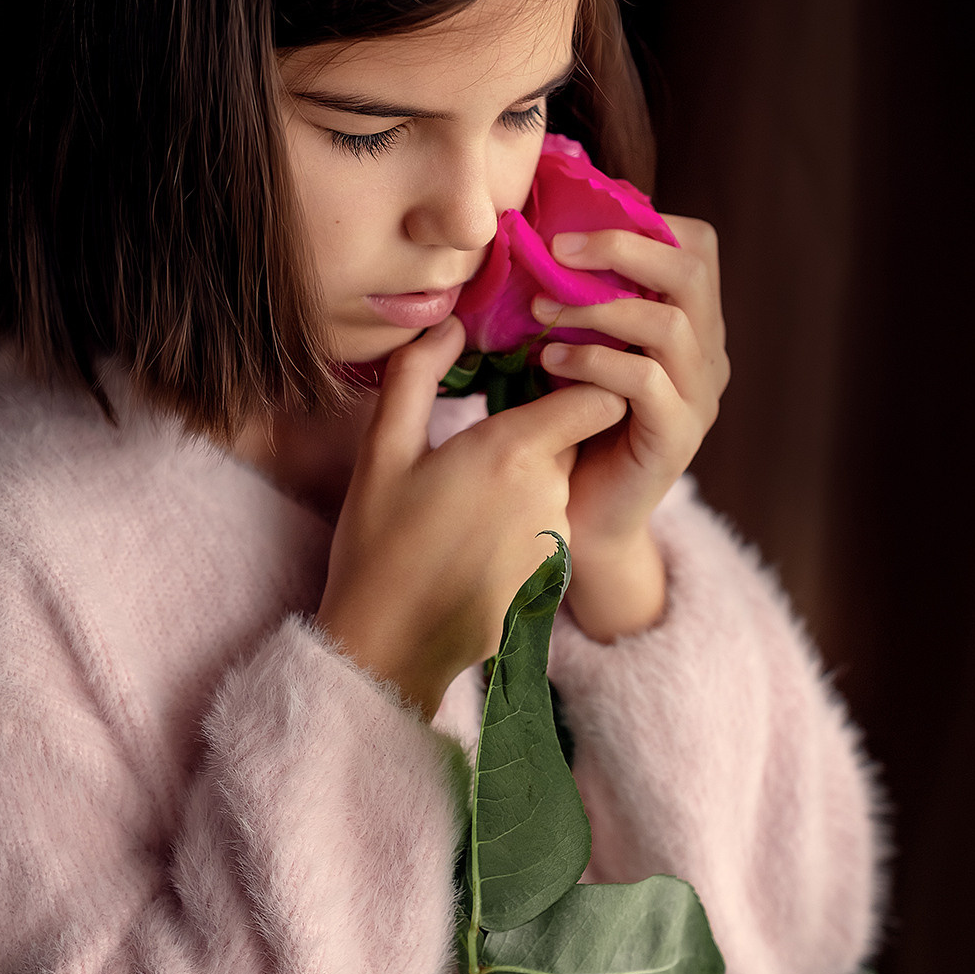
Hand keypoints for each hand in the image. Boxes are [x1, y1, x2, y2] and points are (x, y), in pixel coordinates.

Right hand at [318, 315, 626, 716]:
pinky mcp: (550, 582)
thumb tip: (449, 324)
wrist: (387, 649)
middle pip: (573, 442)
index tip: (541, 376)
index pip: (597, 397)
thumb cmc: (378, 545)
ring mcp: (554, 544)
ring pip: (556, 489)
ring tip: (461, 505)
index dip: (579, 382)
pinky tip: (468, 547)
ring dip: (524, 486)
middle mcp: (550, 496)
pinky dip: (517, 531)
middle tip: (477, 443)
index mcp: (513, 453)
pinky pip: (545, 534)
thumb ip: (416, 377)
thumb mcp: (382, 453)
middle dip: (538, 434)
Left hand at [529, 216, 729, 641]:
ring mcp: (699, 396)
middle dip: (622, 247)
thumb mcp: (572, 347)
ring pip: (670, 322)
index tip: (573, 223)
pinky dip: (593, 361)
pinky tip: (549, 361)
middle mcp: (706, 353)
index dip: (641, 224)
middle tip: (556, 248)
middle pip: (692, 270)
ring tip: (540, 309)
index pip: (695, 246)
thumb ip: (573, 300)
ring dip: (598, 306)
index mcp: (689, 323)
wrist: (579, 519)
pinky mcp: (678, 436)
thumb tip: (530, 233)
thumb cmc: (568, 425)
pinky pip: (646, 380)